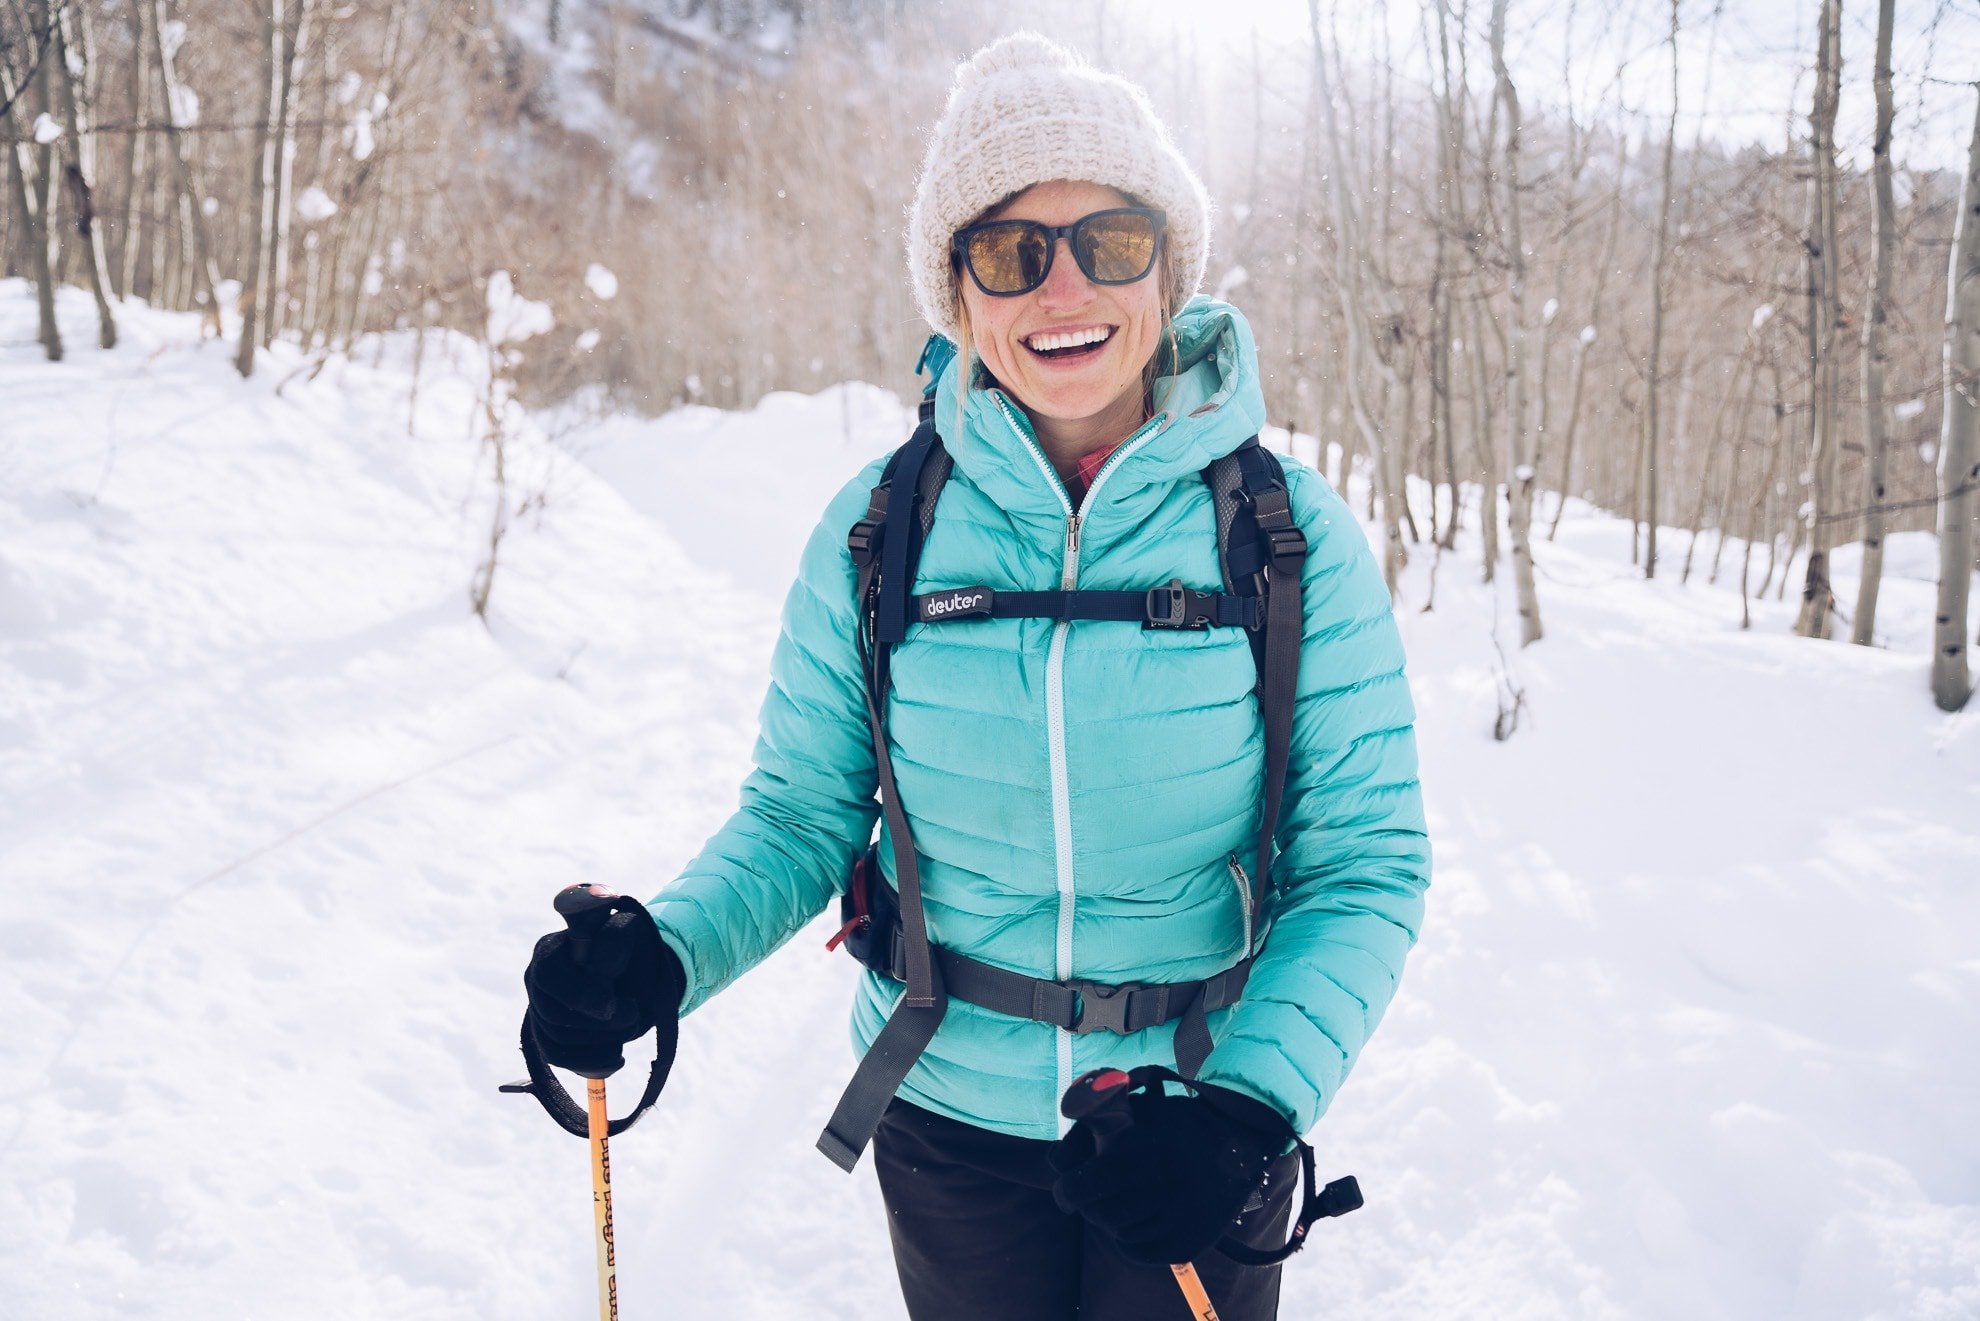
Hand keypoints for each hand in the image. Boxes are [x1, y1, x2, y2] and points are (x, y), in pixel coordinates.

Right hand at [523, 904, 685, 1077]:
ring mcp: (539, 1009)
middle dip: (599, 1022)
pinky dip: (592, 1061)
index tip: (611, 1004)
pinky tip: (616, 1054)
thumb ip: (614, 932)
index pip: (548, 975)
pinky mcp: (548, 1036)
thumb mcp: (631, 934)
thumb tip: (599, 918)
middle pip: (552, 1014)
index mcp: (550, 949)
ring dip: (601, 1039)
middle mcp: (536, 979)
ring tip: (630, 1023)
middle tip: (632, 1013)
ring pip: (557, 1040)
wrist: (636, 977)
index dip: (579, 994)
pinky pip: (562, 1059)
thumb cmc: (630, 950)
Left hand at [1050, 1068, 1292, 1264]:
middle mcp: (1166, 1189)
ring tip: (1124, 1198)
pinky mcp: (1189, 1243)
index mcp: (1147, 1152)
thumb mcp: (1136, 1110)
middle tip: (1090, 1195)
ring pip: (1117, 1232)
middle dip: (1088, 1203)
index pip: (1087, 1185)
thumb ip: (1092, 1125)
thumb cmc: (1175, 1125)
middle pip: (1099, 1213)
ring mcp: (1180, 1220)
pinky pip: (1137, 1250)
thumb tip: (1056, 1162)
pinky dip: (1130, 1236)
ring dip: (1110, 1218)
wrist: (1239, 1143)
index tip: (1065, 1191)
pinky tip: (1141, 1215)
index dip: (1067, 1190)